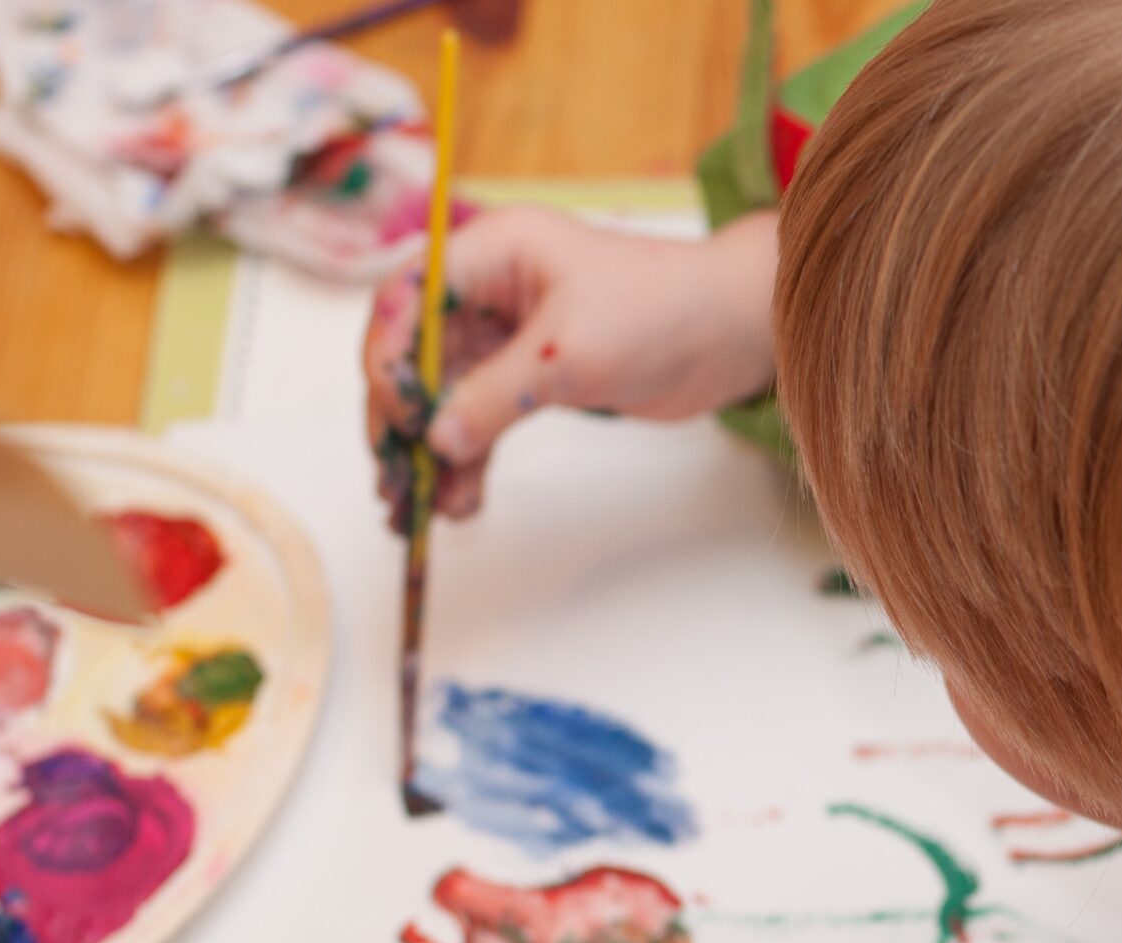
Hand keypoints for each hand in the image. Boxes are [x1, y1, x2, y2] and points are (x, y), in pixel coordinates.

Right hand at [360, 204, 779, 530]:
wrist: (732, 335)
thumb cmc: (661, 312)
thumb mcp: (571, 353)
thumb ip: (497, 394)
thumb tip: (434, 439)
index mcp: (491, 253)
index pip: (406, 301)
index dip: (389, 360)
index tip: (398, 418)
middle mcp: (491, 290)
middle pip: (416, 356)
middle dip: (403, 421)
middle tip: (396, 481)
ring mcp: (511, 337)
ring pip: (448, 396)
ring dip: (434, 452)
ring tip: (423, 510)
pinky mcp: (538, 378)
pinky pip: (485, 419)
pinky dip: (471, 459)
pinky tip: (463, 502)